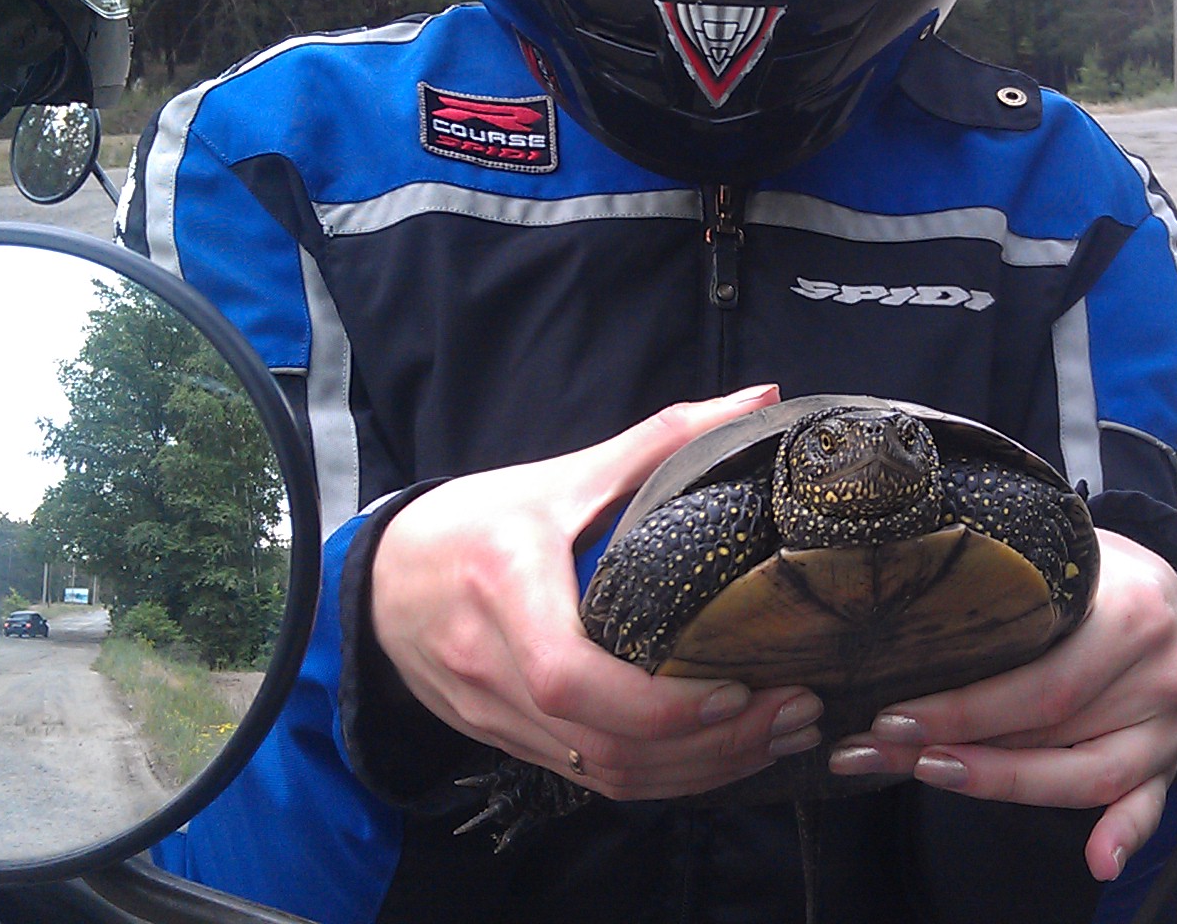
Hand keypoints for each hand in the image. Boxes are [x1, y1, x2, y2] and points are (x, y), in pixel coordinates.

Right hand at [371, 384, 826, 800]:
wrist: (383, 580)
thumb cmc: (475, 521)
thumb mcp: (561, 474)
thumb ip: (662, 439)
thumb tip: (760, 397)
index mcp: (504, 585)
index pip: (567, 675)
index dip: (656, 704)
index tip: (736, 688)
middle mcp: (492, 663)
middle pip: (602, 742)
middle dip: (710, 744)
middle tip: (793, 713)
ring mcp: (496, 714)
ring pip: (603, 774)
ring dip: (699, 769)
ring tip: (777, 737)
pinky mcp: (507, 743)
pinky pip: (590, 779)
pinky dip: (661, 778)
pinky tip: (720, 756)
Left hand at [826, 530, 1176, 880]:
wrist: (1166, 587)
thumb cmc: (1094, 573)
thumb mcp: (1059, 558)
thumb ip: (1009, 590)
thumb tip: (906, 626)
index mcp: (1134, 613)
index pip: (1040, 683)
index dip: (963, 709)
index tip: (892, 719)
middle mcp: (1162, 672)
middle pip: (1052, 732)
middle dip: (961, 748)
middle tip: (885, 751)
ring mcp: (1173, 723)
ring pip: (1085, 775)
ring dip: (1002, 785)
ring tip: (933, 776)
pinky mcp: (1173, 757)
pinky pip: (1149, 803)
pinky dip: (1124, 833)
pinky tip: (1097, 861)